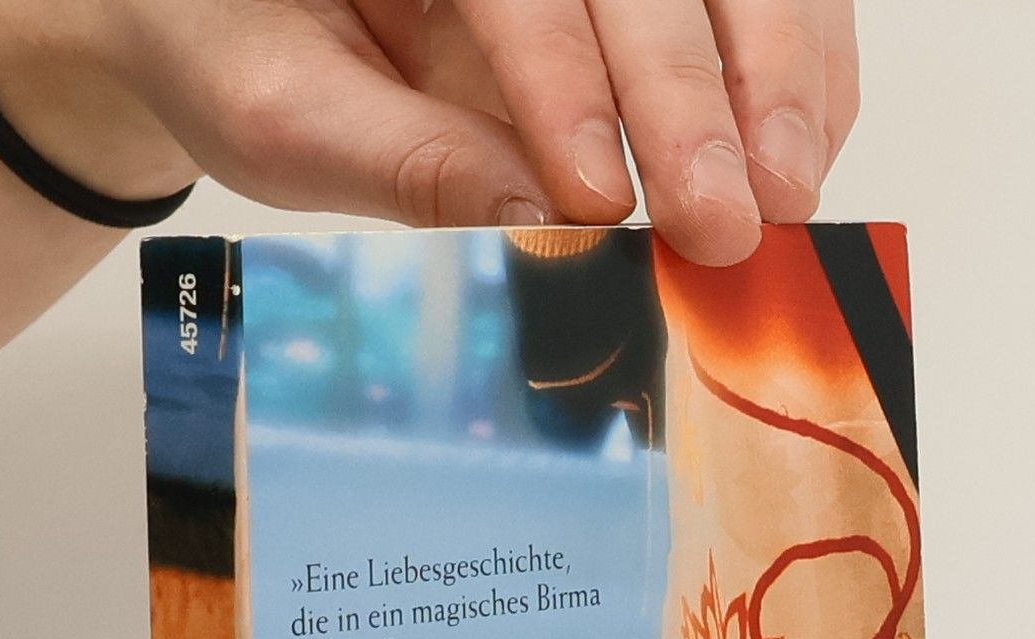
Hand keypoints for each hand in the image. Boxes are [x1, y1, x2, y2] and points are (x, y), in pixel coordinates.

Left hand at [0, 0, 860, 264]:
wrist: (232, 10)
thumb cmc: (240, 45)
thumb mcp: (275, 112)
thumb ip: (394, 160)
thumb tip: (529, 216)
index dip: (568, 87)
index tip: (599, 198)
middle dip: (698, 96)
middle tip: (727, 221)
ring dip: (777, 80)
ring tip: (788, 196)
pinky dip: (797, 72)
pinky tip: (802, 153)